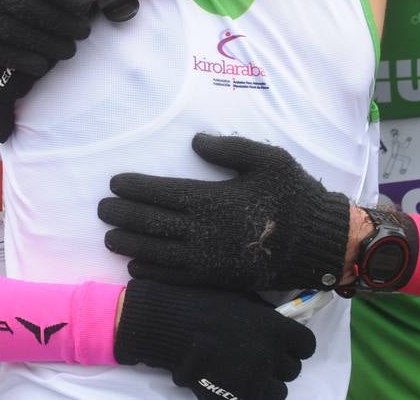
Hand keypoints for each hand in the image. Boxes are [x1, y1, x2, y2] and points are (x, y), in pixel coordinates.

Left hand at [99, 133, 350, 291]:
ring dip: (130, 244)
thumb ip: (229, 148)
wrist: (318, 241)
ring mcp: (209, 259)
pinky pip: (176, 277)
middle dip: (123, 215)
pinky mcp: (217, 278)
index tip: (115, 182)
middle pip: (152, 223)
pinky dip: (152, 272)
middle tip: (101, 209)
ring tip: (109, 237)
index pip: (162, 193)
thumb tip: (196, 141)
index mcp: (212, 199)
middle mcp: (204, 232)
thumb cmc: (293, 195)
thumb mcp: (267, 160)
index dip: (135, 188)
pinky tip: (136, 266)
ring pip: (158, 252)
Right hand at [114, 279, 314, 399]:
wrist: (171, 325)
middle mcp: (271, 354)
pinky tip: (235, 384)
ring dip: (267, 384)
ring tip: (247, 374)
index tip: (284, 345)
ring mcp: (256, 378)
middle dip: (278, 364)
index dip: (296, 346)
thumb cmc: (202, 303)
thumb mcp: (242, 300)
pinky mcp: (240, 397)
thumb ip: (265, 316)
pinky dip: (250, 395)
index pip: (307, 345)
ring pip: (279, 391)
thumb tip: (280, 324)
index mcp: (275, 327)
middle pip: (293, 369)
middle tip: (257, 357)